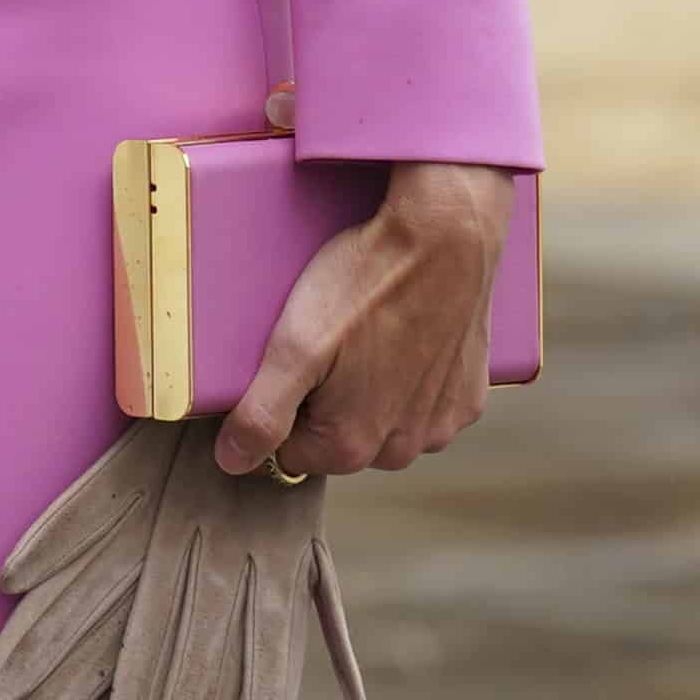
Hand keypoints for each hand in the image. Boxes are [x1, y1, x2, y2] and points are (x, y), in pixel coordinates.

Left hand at [215, 159, 511, 479]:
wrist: (446, 238)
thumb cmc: (366, 285)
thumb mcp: (295, 346)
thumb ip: (261, 413)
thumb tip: (233, 461)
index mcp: (352, 446)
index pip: (289, 451)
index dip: (280, 404)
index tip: (289, 359)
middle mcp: (401, 449)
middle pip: (338, 439)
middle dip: (325, 400)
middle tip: (326, 338)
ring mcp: (439, 424)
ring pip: (383, 423)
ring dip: (368, 391)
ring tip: (364, 330)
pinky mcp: (467, 396)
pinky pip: (423, 402)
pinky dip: (409, 377)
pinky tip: (402, 332)